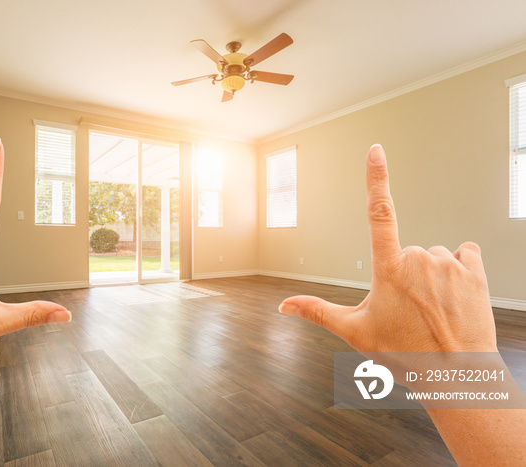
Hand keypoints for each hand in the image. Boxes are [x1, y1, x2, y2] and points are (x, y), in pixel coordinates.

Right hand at [279, 144, 496, 353]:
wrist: (457, 375)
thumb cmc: (406, 354)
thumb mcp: (356, 332)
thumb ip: (318, 311)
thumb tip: (283, 306)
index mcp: (388, 269)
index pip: (378, 213)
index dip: (376, 178)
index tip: (375, 151)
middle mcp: (418, 259)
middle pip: (406, 251)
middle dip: (404, 273)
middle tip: (409, 309)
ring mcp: (448, 263)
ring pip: (433, 256)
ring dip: (431, 275)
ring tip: (432, 309)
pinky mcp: (474, 270)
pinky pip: (464, 254)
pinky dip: (459, 269)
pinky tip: (454, 295)